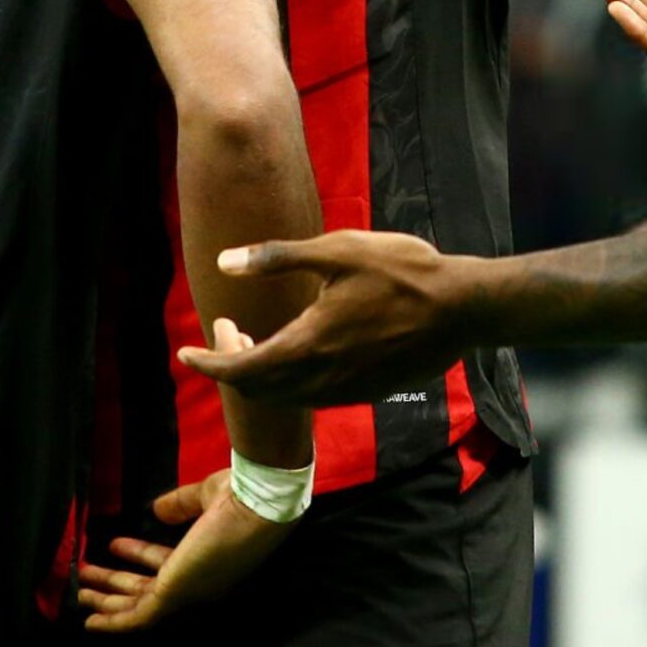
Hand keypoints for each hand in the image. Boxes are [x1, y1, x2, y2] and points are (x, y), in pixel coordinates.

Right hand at [76, 464, 292, 632]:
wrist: (257, 504)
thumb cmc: (239, 496)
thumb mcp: (202, 498)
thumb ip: (179, 504)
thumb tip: (155, 510)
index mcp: (204, 560)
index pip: (165, 564)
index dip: (139, 555)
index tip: (115, 544)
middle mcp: (195, 582)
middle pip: (146, 588)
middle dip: (115, 584)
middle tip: (88, 573)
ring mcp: (185, 591)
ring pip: (137, 604)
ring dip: (107, 601)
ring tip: (79, 591)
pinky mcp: (173, 593)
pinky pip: (138, 616)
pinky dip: (114, 622)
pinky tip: (90, 621)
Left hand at [177, 232, 477, 406]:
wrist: (462, 309)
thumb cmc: (401, 271)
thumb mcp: (337, 250)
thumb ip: (278, 258)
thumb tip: (224, 263)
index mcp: (308, 345)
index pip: (241, 370)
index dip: (207, 365)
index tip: (184, 356)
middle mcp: (322, 378)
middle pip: (259, 390)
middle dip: (231, 366)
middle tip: (225, 332)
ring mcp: (346, 390)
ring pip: (287, 397)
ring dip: (262, 375)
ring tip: (255, 339)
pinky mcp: (366, 392)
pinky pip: (314, 396)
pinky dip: (291, 381)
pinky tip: (298, 350)